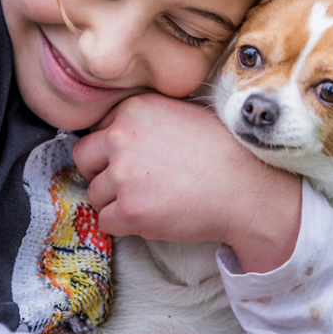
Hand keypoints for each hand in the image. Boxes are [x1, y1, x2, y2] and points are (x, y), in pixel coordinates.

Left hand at [73, 93, 301, 272]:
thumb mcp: (183, 115)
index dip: (114, 148)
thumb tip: (118, 135)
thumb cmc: (224, 151)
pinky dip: (125, 225)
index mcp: (135, 108)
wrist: (247, 188)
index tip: (135, 159)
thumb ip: (146, 120)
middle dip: (102, 172)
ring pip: (94, 193)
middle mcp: (122, 136)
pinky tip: (154, 216)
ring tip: (152, 200)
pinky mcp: (129, 210)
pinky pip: (106, 222)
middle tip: (131, 183)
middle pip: (85, 158)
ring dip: (116, 201)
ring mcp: (123, 174)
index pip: (99, 129)